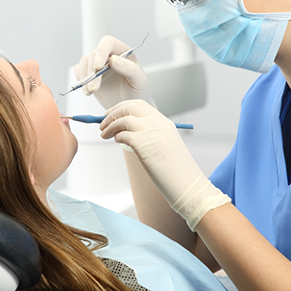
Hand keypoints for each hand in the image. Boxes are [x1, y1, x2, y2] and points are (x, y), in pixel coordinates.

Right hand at [73, 35, 153, 109]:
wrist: (129, 106)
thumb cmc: (137, 92)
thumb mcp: (139, 80)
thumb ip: (129, 69)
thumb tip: (113, 60)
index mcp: (123, 52)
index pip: (108, 43)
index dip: (101, 51)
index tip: (98, 66)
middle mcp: (109, 56)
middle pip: (94, 55)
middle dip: (92, 72)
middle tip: (95, 88)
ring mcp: (98, 65)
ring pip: (85, 62)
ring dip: (85, 77)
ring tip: (92, 91)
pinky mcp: (90, 75)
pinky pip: (79, 71)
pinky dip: (80, 81)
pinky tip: (88, 91)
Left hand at [100, 100, 229, 229]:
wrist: (188, 185)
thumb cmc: (175, 171)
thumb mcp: (165, 145)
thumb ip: (149, 135)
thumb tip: (125, 132)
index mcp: (164, 122)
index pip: (139, 105)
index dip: (122, 107)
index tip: (111, 114)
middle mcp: (159, 123)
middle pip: (130, 107)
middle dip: (113, 113)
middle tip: (102, 122)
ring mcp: (152, 132)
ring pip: (124, 119)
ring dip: (110, 125)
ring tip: (104, 134)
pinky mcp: (145, 144)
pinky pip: (123, 134)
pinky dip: (116, 136)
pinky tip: (117, 142)